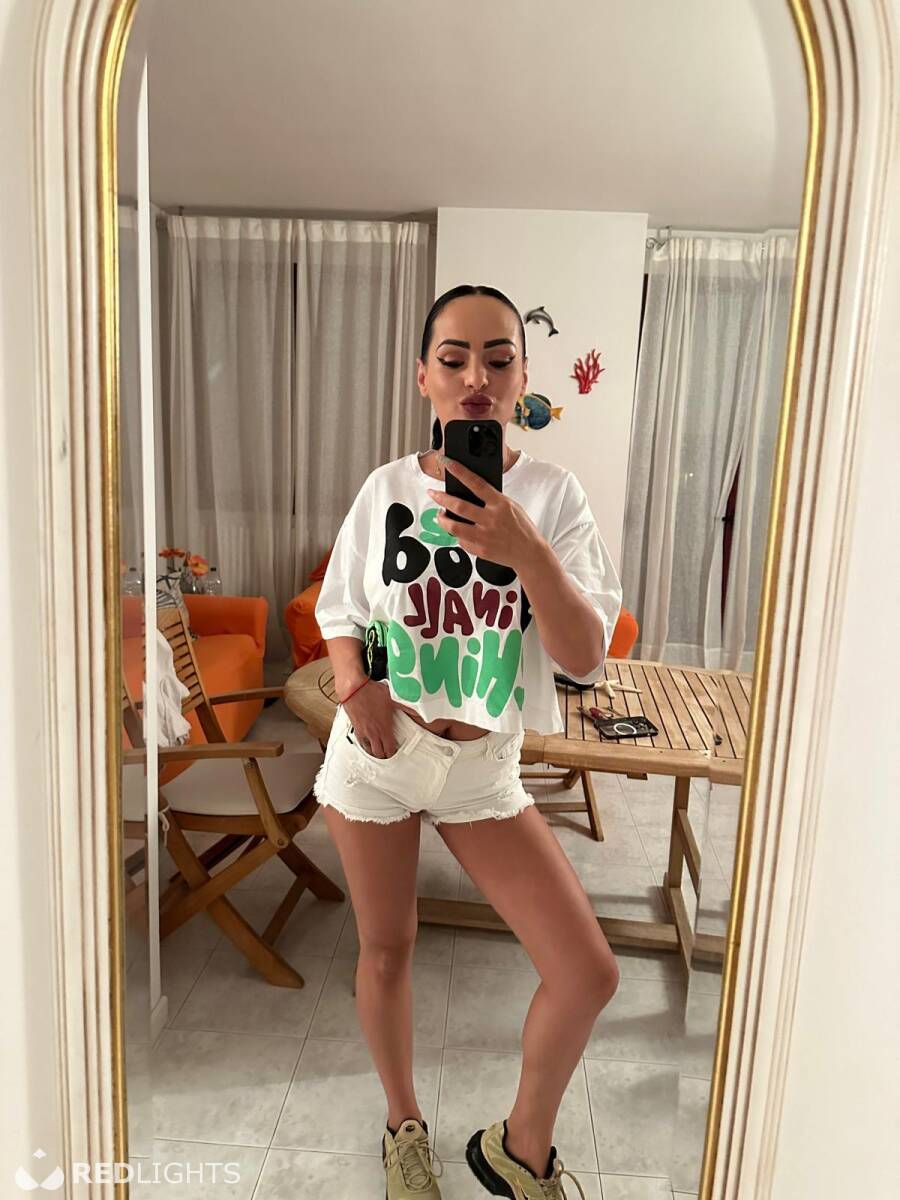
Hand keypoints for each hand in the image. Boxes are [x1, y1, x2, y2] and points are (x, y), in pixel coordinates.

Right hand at [342, 679, 401, 758]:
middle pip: (379, 753)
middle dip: (385, 756)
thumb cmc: (371, 692)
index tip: (396, 751)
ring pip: (369, 750)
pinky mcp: (356, 728)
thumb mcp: (394, 698)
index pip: (389, 749)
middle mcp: (373, 732)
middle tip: (388, 754)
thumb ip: (407, 707)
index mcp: (384, 728)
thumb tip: (419, 711)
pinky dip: (365, 745)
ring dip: (374, 752)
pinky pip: (361, 742)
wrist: (353, 689)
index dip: (393, 753)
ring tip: (379, 751)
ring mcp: (364, 731)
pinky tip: (367, 743)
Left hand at [426, 457, 542, 571]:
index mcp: (500, 504)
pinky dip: (458, 535)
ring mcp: (485, 536)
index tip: (447, 462)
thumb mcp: (511, 507)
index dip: (459, 471)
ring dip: (442, 519)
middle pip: (459, 506)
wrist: (530, 553)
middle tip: (433, 493)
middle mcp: (491, 519)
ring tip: (440, 514)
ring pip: (454, 526)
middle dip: (442, 498)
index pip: (476, 483)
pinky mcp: (481, 550)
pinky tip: (458, 532)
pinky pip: (462, 541)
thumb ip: (493, 500)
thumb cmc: (522, 528)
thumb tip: (471, 493)